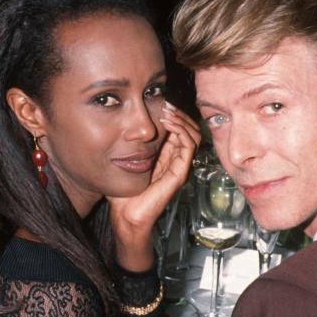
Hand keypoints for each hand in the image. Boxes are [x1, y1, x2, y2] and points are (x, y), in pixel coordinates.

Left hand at [109, 104, 200, 271]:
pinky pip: (189, 146)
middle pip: (190, 129)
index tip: (162, 101)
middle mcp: (176, 159)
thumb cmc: (124, 191)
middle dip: (179, 113)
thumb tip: (124, 123)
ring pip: (193, 135)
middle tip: (166, 104)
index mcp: (166, 155)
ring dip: (181, 120)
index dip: (174, 114)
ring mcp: (179, 166)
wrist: (125, 214)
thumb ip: (129, 144)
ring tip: (167, 111)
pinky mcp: (179, 173)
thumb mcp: (125, 160)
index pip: (179, 128)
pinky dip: (181, 131)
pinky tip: (168, 124)